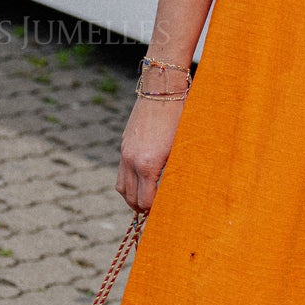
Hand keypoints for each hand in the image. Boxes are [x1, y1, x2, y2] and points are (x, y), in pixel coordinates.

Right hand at [117, 96, 184, 212]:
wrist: (162, 90)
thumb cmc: (180, 119)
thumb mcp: (182, 148)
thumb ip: (177, 172)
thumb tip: (177, 193)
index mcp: (148, 165)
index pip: (145, 200)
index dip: (154, 211)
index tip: (164, 214)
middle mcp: (132, 160)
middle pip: (130, 197)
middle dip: (141, 208)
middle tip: (155, 213)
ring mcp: (125, 152)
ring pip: (121, 186)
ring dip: (132, 197)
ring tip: (146, 201)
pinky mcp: (124, 144)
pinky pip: (121, 171)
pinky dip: (129, 182)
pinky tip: (142, 182)